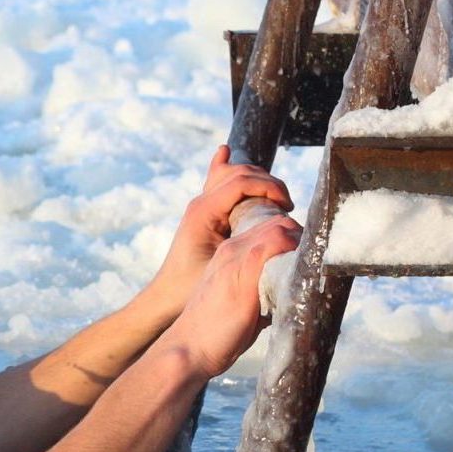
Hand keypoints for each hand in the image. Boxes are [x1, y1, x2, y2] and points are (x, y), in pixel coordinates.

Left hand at [147, 146, 294, 317]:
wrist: (164, 299)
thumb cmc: (191, 289)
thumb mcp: (225, 269)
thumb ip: (251, 247)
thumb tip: (284, 229)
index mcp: (203, 212)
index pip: (242, 181)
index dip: (271, 187)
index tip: (288, 207)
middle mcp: (200, 204)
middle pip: (240, 172)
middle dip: (268, 182)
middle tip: (286, 207)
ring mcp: (200, 207)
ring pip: (231, 175)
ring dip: (258, 180)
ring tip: (277, 200)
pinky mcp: (204, 215)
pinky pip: (217, 184)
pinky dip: (225, 168)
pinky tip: (224, 152)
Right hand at [163, 212, 302, 377]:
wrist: (189, 348)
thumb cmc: (216, 334)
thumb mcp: (239, 303)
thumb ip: (261, 289)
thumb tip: (290, 293)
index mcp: (229, 255)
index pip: (269, 228)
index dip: (291, 238)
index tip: (301, 261)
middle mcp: (232, 250)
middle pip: (279, 223)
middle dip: (300, 239)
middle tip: (309, 266)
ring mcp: (237, 258)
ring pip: (281, 228)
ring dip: (300, 245)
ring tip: (306, 273)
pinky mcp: (245, 271)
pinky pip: (279, 242)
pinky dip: (296, 252)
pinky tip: (301, 275)